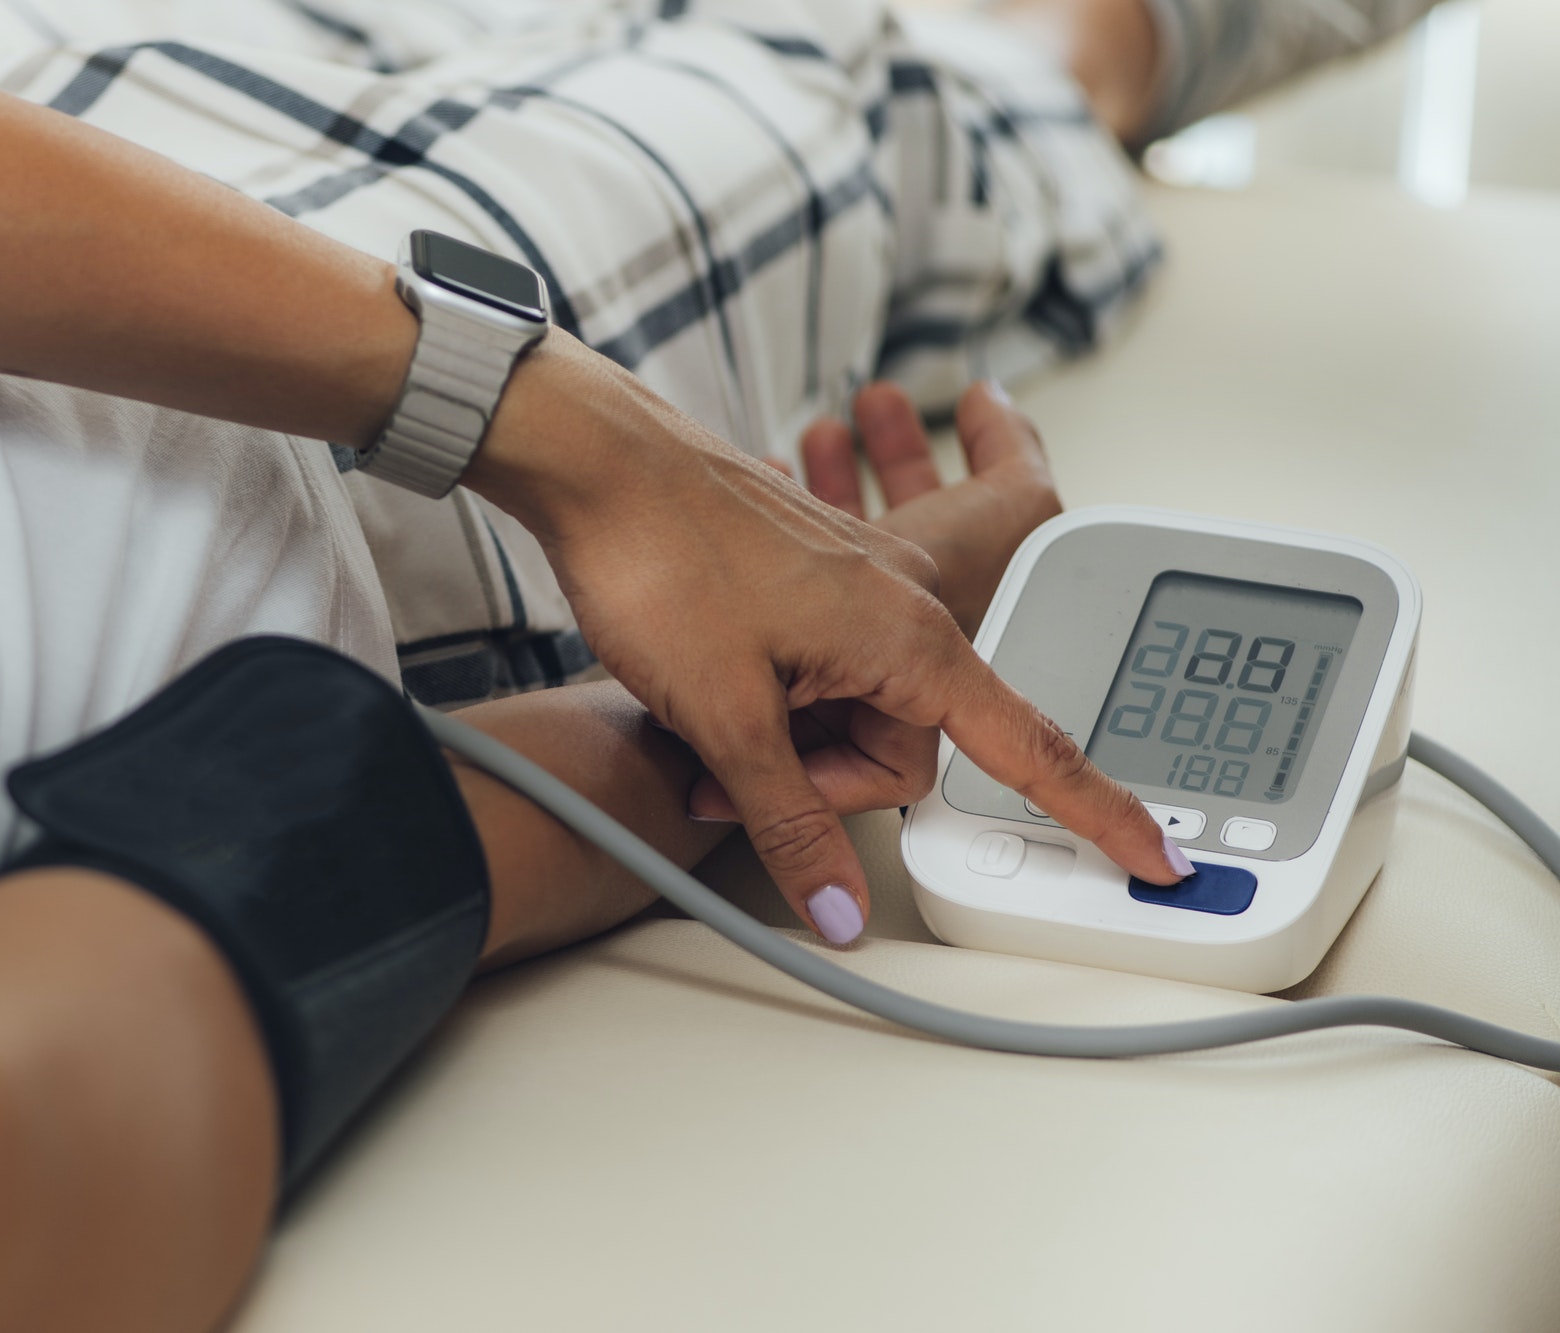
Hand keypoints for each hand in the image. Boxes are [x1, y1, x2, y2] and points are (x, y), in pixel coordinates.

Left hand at [465, 338, 1186, 943]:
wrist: (596, 461)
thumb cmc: (661, 559)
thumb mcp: (725, 718)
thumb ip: (788, 822)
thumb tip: (839, 906)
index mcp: (909, 638)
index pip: (1025, 746)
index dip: (1094, 810)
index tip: (1153, 854)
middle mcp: (898, 606)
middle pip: (903, 746)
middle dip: (822, 781)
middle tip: (729, 774)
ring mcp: (853, 588)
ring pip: (852, 710)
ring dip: (784, 738)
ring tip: (701, 719)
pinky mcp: (807, 581)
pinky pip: (817, 668)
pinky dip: (770, 697)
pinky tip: (707, 687)